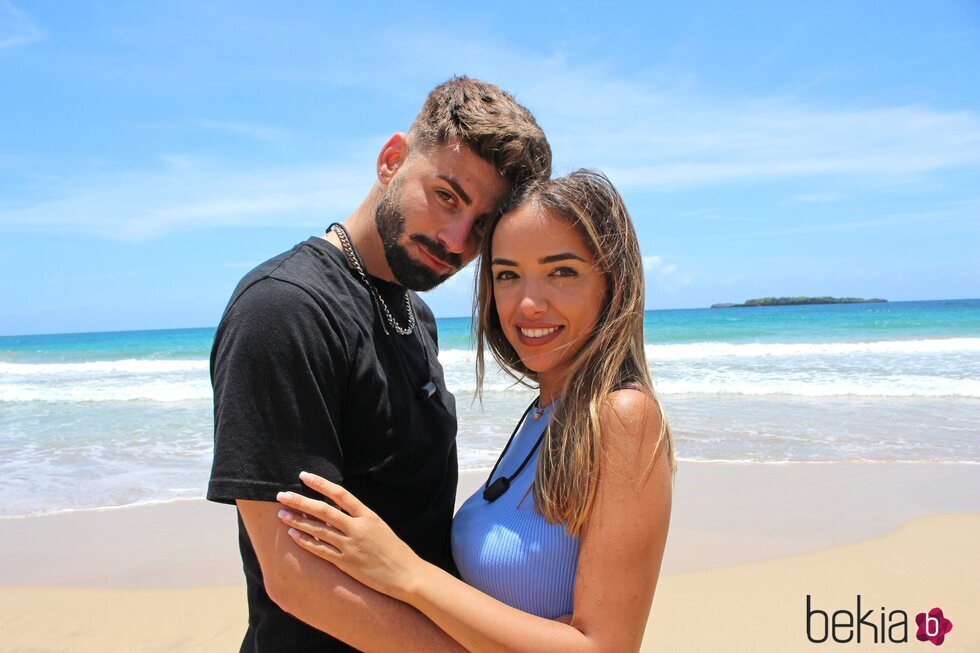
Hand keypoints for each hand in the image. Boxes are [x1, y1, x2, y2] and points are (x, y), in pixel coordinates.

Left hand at [276, 472, 422, 601]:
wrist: (407, 575)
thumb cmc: (395, 551)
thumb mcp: (380, 527)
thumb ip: (360, 518)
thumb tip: (338, 509)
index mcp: (368, 516)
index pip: (340, 494)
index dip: (321, 484)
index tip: (304, 476)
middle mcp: (358, 528)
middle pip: (323, 510)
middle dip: (300, 501)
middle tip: (282, 495)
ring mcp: (351, 546)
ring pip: (318, 529)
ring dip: (297, 520)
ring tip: (281, 514)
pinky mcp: (346, 563)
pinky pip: (321, 550)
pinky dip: (306, 541)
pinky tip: (293, 534)